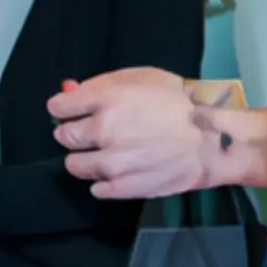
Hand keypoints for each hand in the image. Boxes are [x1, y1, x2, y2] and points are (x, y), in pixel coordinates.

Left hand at [48, 67, 266, 198]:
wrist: (208, 138)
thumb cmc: (174, 100)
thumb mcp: (137, 78)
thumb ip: (99, 85)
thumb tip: (68, 91)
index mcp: (104, 98)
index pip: (59, 107)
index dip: (63, 107)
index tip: (69, 110)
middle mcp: (103, 129)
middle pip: (63, 136)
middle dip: (71, 132)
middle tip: (86, 131)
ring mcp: (112, 161)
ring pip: (74, 164)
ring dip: (82, 158)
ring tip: (102, 152)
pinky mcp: (124, 187)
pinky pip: (96, 188)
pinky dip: (100, 180)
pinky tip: (116, 169)